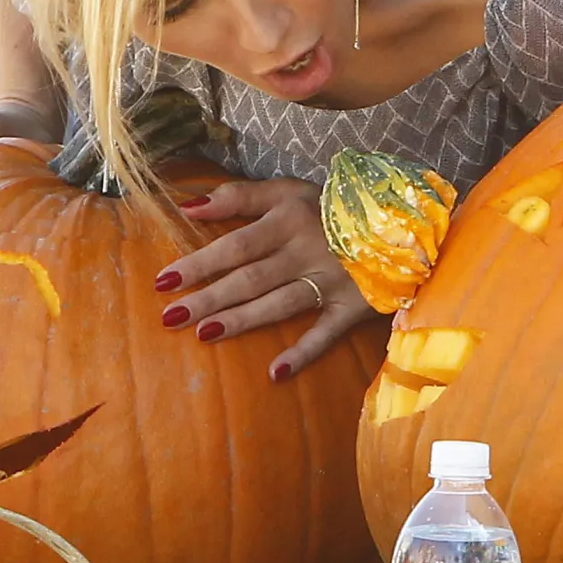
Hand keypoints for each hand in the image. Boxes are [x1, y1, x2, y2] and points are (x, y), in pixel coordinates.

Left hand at [155, 178, 374, 380]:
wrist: (398, 221)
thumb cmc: (330, 204)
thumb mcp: (287, 189)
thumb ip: (238, 196)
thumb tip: (187, 206)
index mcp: (288, 219)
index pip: (235, 245)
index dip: (199, 262)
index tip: (164, 280)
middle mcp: (306, 250)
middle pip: (250, 278)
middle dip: (209, 297)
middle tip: (171, 316)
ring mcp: (330, 281)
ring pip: (279, 304)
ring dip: (242, 320)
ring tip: (205, 334)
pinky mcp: (352, 306)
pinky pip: (326, 332)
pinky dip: (303, 352)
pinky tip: (275, 373)